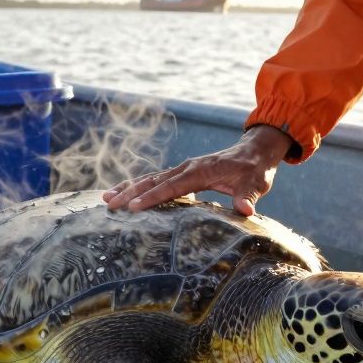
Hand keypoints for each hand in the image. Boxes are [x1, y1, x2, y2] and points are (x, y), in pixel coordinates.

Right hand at [103, 124, 294, 215]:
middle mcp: (188, 167)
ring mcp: (183, 169)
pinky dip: (138, 186)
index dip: (153, 197)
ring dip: (128, 188)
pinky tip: (123, 194)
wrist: (254, 152)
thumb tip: (245, 210)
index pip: (173, 186)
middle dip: (130, 192)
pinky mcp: (182, 173)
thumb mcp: (256, 185)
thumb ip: (248, 197)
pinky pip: (156, 179)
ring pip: (150, 178)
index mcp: (202, 171)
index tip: (133, 207)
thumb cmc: (254, 171)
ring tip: (106, 198)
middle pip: (154, 180)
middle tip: (109, 204)